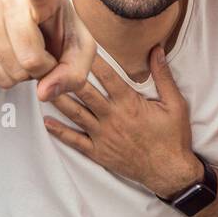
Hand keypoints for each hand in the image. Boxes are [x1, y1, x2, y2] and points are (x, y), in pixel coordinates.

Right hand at [0, 0, 95, 101]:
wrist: (28, 25)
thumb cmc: (60, 33)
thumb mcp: (80, 50)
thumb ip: (74, 73)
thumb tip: (43, 93)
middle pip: (31, 59)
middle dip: (45, 68)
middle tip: (47, 53)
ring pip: (14, 72)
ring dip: (28, 74)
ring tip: (30, 52)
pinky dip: (11, 79)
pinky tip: (15, 58)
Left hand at [43, 46, 201, 196]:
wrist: (170, 172)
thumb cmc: (173, 137)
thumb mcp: (175, 104)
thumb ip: (163, 76)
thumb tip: (157, 50)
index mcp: (129, 103)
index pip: (106, 75)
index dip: (92, 59)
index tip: (79, 44)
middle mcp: (112, 117)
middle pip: (84, 92)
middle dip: (66, 77)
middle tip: (50, 62)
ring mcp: (103, 136)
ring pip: (75, 114)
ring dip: (58, 100)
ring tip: (41, 87)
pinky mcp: (99, 152)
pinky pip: (76, 141)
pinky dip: (60, 132)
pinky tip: (47, 123)